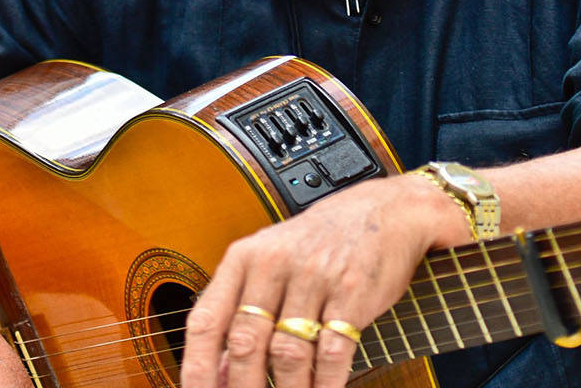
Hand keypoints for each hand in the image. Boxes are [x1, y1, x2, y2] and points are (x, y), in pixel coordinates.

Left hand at [180, 173, 463, 387]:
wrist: (383, 210)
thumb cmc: (319, 242)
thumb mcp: (270, 262)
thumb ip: (241, 310)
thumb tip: (217, 370)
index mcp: (244, 258)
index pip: (207, 320)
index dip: (197, 367)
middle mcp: (274, 264)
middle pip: (246, 342)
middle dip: (243, 386)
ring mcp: (314, 277)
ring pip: (288, 352)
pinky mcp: (352, 291)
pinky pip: (332, 351)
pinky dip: (325, 383)